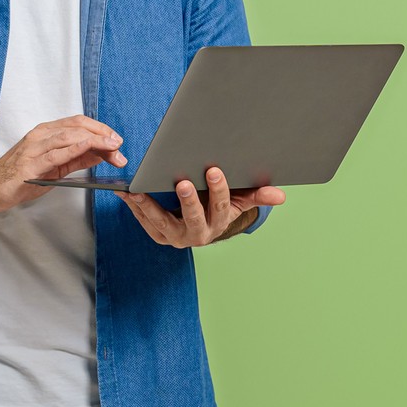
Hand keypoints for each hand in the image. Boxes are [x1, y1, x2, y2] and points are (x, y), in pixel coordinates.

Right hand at [0, 115, 127, 212]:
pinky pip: (57, 153)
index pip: (78, 123)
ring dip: (95, 141)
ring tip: (112, 148)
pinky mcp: (30, 164)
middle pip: (78, 127)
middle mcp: (40, 136)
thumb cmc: (19, 176)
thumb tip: (101, 153)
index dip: (100, 129)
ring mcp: (34, 148)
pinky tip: (90, 150)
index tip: (116, 140)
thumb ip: (77, 159)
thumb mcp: (54, 167)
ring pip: (70, 136)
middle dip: (102, 135)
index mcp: (46, 133)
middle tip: (120, 147)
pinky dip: (76, 149)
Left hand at [116, 167, 285, 247]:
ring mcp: (176, 237)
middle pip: (193, 218)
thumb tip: (281, 196)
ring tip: (138, 190)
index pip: (221, 206)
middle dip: (189, 200)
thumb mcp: (240, 201)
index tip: (213, 170)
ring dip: (149, 206)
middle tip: (182, 182)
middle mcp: (197, 235)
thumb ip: (257, 195)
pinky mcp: (158, 235)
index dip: (219, 189)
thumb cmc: (220, 206)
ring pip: (162, 223)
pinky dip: (134, 207)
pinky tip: (125, 192)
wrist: (202, 225)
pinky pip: (145, 222)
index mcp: (219, 224)